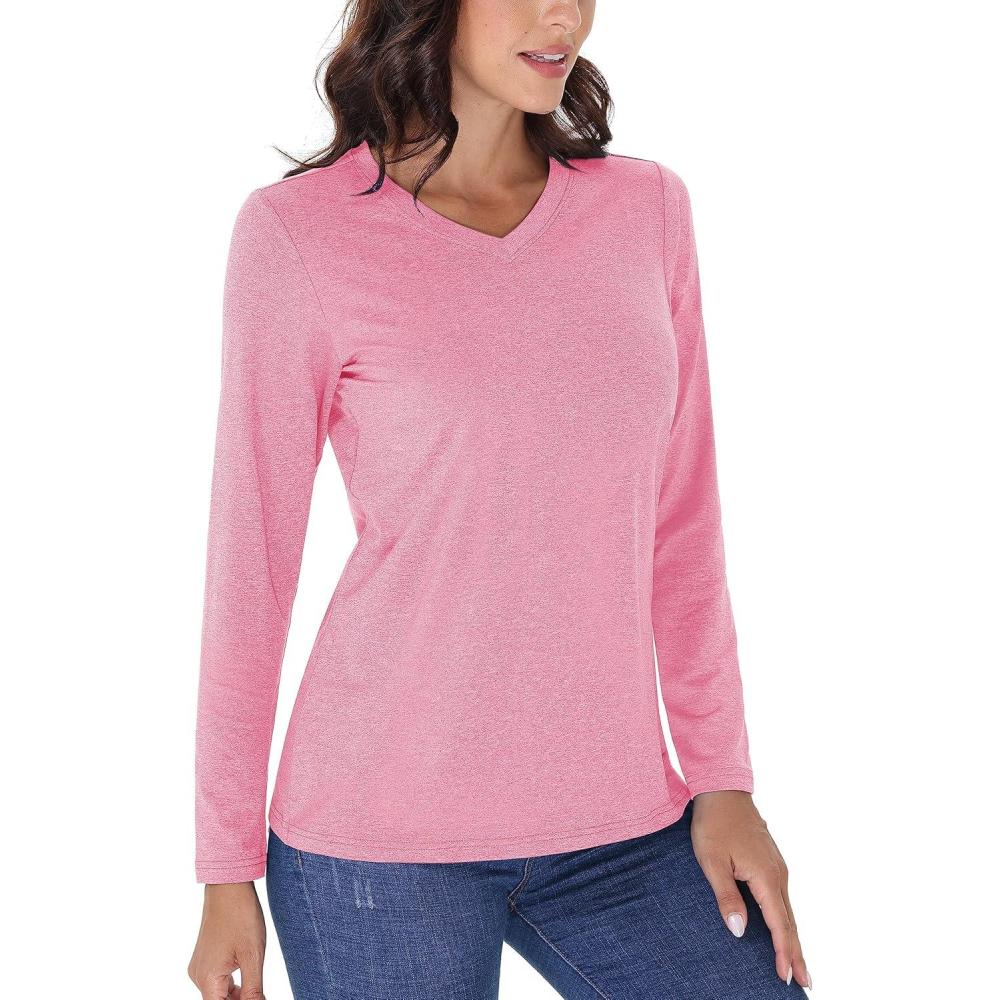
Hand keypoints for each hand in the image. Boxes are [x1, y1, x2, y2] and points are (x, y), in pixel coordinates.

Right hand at [188, 882, 267, 998]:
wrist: (229, 886)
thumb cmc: (241, 915)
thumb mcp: (253, 956)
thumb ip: (253, 990)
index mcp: (207, 979)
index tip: (257, 997)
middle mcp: (198, 976)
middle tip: (261, 993)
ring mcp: (200, 966)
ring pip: (219, 993)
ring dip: (237, 996)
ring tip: (257, 989)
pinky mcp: (205, 958)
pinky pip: (217, 980)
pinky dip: (232, 985)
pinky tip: (248, 979)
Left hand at [690, 790, 810, 989]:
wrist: (723, 791)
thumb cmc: (714, 824)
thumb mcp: (712, 861)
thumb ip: (726, 896)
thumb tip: (739, 931)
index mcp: (765, 876)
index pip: (778, 924)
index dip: (782, 952)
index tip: (785, 977)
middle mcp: (777, 874)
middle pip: (789, 921)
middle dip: (796, 953)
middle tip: (805, 983)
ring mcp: (776, 867)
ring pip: (787, 910)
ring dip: (793, 938)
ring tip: (797, 963)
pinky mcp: (771, 862)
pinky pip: (781, 897)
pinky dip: (786, 919)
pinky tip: (782, 927)